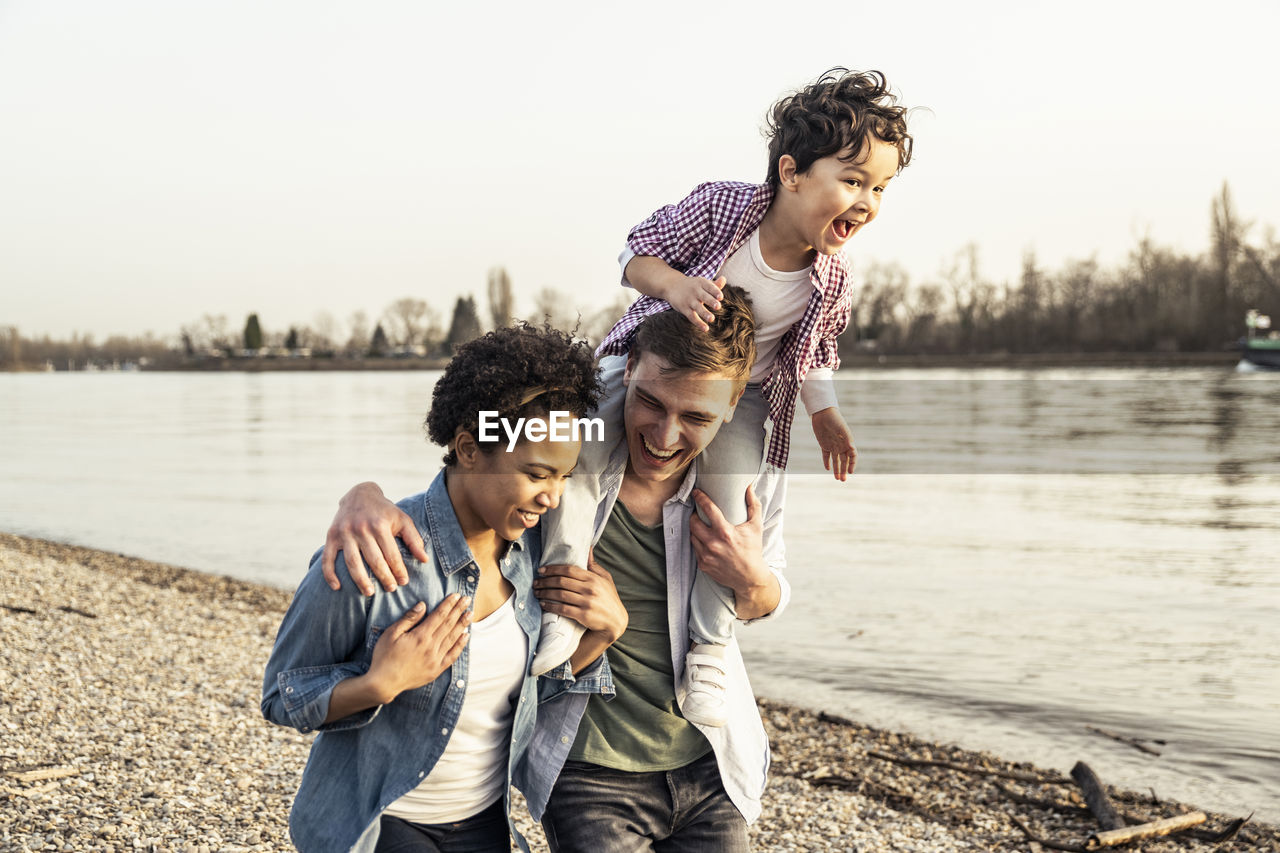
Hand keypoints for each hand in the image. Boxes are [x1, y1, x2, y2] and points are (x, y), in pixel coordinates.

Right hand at [322, 482, 428, 595]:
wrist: (360, 494)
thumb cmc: (385, 511)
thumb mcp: (402, 520)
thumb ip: (414, 539)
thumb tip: (424, 560)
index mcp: (380, 525)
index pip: (391, 554)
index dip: (398, 570)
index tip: (403, 582)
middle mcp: (361, 529)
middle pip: (373, 560)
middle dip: (384, 577)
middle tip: (391, 589)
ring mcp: (344, 533)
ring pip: (352, 562)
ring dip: (361, 580)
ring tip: (370, 592)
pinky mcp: (331, 536)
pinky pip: (328, 558)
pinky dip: (330, 574)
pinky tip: (338, 587)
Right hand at [366, 594, 471, 702]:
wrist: (383, 683)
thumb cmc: (384, 656)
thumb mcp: (391, 633)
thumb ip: (408, 619)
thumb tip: (423, 605)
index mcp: (420, 636)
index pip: (439, 616)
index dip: (448, 604)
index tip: (456, 595)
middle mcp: (431, 647)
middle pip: (448, 624)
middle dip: (459, 610)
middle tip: (467, 599)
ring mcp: (435, 659)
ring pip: (453, 638)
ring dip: (462, 625)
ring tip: (470, 614)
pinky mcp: (436, 670)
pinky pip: (452, 655)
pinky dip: (461, 645)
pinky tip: (466, 636)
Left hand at [534, 550, 627, 644]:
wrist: (616, 621)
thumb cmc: (609, 598)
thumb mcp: (606, 579)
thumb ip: (594, 565)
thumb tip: (588, 548)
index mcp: (593, 578)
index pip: (569, 570)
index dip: (553, 569)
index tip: (541, 570)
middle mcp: (590, 588)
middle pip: (562, 581)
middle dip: (545, 581)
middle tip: (535, 582)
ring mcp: (587, 602)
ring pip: (560, 594)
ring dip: (545, 593)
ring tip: (536, 592)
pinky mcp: (583, 615)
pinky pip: (563, 609)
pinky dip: (551, 606)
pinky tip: (543, 604)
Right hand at [666, 275, 724, 331]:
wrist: (672, 285)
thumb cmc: (692, 286)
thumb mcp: (702, 283)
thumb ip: (714, 284)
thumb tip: (724, 279)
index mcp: (701, 283)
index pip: (709, 287)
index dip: (715, 292)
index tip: (720, 297)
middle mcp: (695, 291)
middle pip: (704, 296)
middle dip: (710, 301)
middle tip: (718, 307)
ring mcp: (689, 300)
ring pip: (697, 307)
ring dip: (704, 313)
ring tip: (711, 319)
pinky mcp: (684, 309)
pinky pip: (692, 316)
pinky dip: (698, 323)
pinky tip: (706, 329)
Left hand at [690, 486, 777, 618]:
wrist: (750, 577)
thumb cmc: (753, 550)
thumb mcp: (756, 526)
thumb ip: (753, 505)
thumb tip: (749, 487)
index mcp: (725, 533)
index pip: (708, 509)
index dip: (700, 498)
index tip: (696, 492)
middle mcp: (713, 544)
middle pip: (693, 522)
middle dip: (694, 515)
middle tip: (699, 513)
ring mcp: (706, 556)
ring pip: (692, 535)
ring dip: (695, 529)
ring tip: (701, 526)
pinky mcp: (703, 565)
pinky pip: (695, 549)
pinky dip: (698, 542)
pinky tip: (704, 540)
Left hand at [810, 407, 856, 480]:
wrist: (823, 414)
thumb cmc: (834, 420)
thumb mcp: (841, 429)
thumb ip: (846, 438)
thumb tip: (851, 447)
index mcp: (848, 442)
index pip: (853, 456)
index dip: (852, 464)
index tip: (850, 472)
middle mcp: (841, 445)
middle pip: (844, 461)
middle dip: (844, 471)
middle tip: (842, 480)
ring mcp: (833, 445)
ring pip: (836, 460)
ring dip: (836, 469)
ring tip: (837, 479)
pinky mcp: (824, 445)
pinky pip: (826, 456)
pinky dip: (827, 462)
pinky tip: (828, 468)